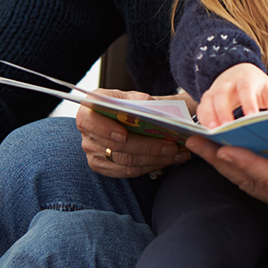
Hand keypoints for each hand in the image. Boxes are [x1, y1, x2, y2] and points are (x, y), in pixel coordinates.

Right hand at [77, 90, 191, 177]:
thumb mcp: (131, 96)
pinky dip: (152, 165)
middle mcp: (88, 133)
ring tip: (179, 153)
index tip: (125, 135)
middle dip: (148, 147)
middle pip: (116, 146)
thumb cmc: (129, 104)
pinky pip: (129, 171)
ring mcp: (94, 152)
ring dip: (156, 158)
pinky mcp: (104, 166)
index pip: (90, 121)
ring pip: (126, 161)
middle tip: (172, 146)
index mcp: (89, 110)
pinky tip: (169, 159)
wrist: (126, 116)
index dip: (106, 129)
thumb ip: (138, 100)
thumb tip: (149, 105)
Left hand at [188, 136, 267, 243]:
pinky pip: (258, 184)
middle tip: (195, 141)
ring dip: (223, 165)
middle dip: (220, 161)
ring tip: (202, 145)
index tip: (224, 148)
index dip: (247, 164)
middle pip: (249, 181)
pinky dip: (238, 170)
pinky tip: (227, 157)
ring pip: (249, 184)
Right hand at [196, 64, 267, 127]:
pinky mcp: (207, 98)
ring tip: (213, 134)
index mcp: (247, 79)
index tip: (251, 117)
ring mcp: (215, 89)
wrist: (239, 72)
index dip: (248, 102)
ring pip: (208, 101)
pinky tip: (206, 133)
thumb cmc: (257, 86)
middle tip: (225, 128)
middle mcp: (228, 82)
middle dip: (223, 111)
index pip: (247, 89)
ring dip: (209, 117)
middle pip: (222, 93)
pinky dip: (202, 120)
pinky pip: (201, 108)